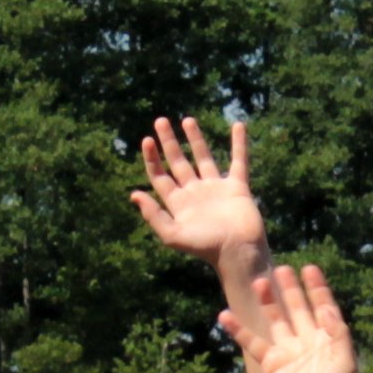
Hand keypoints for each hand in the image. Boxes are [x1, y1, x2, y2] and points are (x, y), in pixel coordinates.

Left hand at [127, 113, 268, 272]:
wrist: (239, 252)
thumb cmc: (206, 248)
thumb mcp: (173, 235)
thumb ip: (154, 215)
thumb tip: (134, 194)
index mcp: (178, 204)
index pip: (160, 176)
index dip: (152, 159)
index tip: (147, 140)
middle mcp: (195, 193)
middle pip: (178, 162)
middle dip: (168, 142)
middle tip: (160, 121)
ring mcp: (216, 189)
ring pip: (204, 158)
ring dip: (195, 139)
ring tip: (187, 120)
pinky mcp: (237, 187)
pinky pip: (238, 160)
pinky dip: (239, 143)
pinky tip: (238, 126)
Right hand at [228, 260, 363, 372]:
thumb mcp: (345, 364)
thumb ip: (338, 334)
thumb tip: (327, 307)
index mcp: (330, 341)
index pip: (323, 308)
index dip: (317, 288)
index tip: (310, 268)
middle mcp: (309, 343)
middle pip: (298, 309)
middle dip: (291, 290)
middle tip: (281, 268)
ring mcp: (289, 353)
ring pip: (277, 321)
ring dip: (268, 302)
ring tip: (259, 282)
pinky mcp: (271, 365)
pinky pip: (253, 343)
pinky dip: (240, 329)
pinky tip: (225, 314)